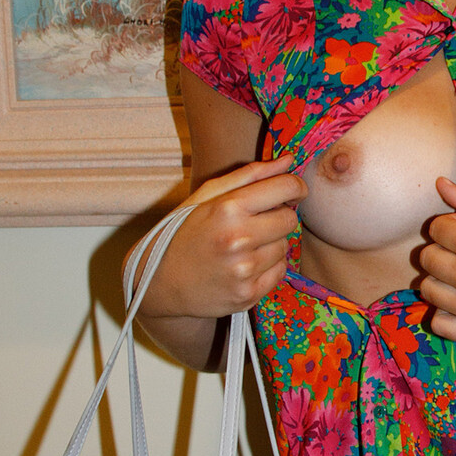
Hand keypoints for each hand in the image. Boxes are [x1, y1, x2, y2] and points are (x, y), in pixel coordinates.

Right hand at [136, 152, 306, 319]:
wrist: (159, 282)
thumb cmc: (185, 233)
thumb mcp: (207, 196)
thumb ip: (250, 175)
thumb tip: (288, 161)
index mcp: (227, 208)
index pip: (286, 188)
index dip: (295, 187)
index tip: (292, 191)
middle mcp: (238, 239)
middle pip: (290, 219)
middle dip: (279, 216)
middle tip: (257, 221)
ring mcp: (244, 270)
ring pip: (285, 246)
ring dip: (271, 243)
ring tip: (243, 246)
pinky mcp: (248, 294)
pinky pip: (280, 271)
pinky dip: (268, 266)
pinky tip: (244, 265)